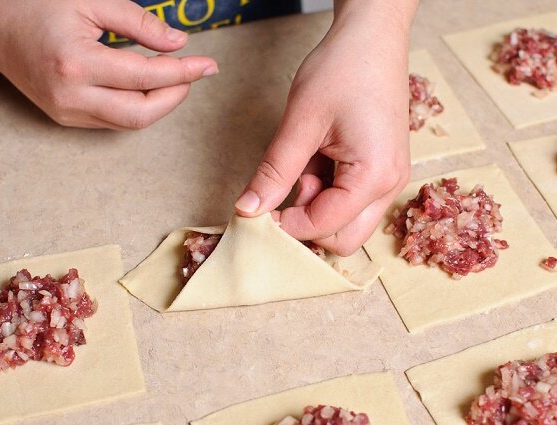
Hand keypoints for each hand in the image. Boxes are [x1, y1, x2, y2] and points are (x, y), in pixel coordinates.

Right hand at [0, 0, 216, 129]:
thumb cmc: (41, 9)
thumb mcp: (91, 2)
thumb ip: (137, 23)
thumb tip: (178, 44)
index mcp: (78, 62)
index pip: (146, 77)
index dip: (184, 72)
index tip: (209, 66)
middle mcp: (72, 96)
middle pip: (141, 114)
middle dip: (175, 97)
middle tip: (193, 74)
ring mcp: (67, 113)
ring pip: (129, 123)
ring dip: (159, 104)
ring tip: (173, 78)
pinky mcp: (66, 120)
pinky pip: (113, 120)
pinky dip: (137, 106)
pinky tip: (146, 87)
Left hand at [235, 0, 416, 254]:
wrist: (371, 37)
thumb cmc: (342, 70)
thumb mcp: (300, 123)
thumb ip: (275, 173)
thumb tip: (247, 210)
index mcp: (374, 177)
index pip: (324, 228)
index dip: (286, 225)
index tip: (258, 208)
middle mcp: (389, 186)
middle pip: (342, 240)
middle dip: (307, 222)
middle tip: (290, 183)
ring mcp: (388, 180)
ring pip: (345, 223)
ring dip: (316, 205)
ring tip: (305, 162)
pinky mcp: (381, 171)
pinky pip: (350, 201)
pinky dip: (326, 190)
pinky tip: (317, 158)